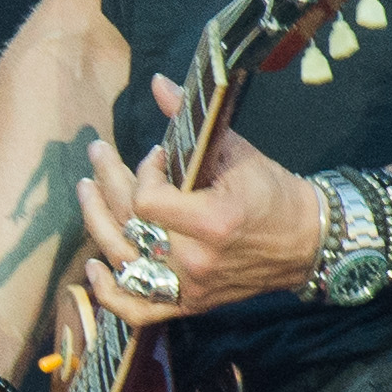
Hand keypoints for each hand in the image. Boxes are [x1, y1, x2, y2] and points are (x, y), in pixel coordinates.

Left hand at [74, 73, 325, 333]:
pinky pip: (138, 309)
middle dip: (106, 182)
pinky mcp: (189, 304)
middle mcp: (196, 261)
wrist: (307, 242)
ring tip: (85, 190)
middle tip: (96, 153)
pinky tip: (93, 267)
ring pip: (123, 260)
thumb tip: (157, 82)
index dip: (142, 173)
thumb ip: (193, 121)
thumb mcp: (238, 151)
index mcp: (213, 222)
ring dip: (96, 222)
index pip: (147, 202)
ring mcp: (190, 288)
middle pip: (129, 225)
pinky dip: (109, 293)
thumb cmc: (273, 193)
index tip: (156, 155)